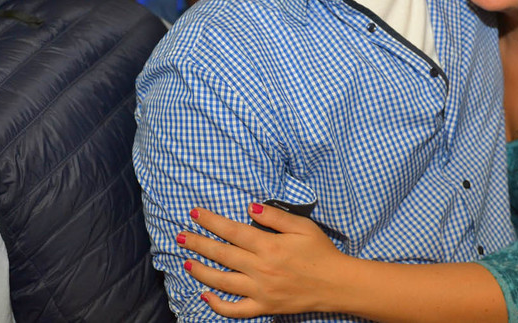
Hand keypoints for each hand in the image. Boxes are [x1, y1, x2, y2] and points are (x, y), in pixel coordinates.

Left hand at [181, 203, 347, 317]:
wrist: (337, 284)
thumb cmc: (321, 251)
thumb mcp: (302, 226)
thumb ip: (275, 216)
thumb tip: (251, 206)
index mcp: (269, 245)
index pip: (232, 231)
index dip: (211, 221)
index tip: (195, 214)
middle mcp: (261, 268)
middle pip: (221, 254)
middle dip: (198, 243)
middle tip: (180, 236)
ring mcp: (261, 291)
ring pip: (222, 282)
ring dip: (201, 271)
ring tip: (187, 262)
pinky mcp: (264, 307)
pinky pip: (235, 310)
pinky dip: (217, 305)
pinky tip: (205, 295)